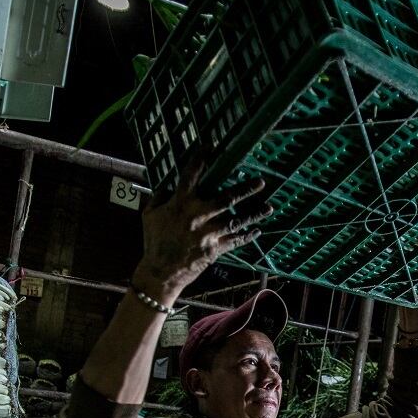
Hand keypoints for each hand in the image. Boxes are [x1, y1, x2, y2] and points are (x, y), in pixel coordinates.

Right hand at [135, 160, 272, 301]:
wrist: (161, 272)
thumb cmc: (154, 242)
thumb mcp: (149, 215)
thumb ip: (159, 197)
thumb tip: (168, 186)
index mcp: (180, 203)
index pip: (191, 175)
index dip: (201, 158)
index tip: (211, 146)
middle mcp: (197, 216)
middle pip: (226, 198)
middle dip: (245, 190)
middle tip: (260, 182)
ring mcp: (208, 233)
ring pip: (236, 221)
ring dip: (254, 214)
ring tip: (268, 208)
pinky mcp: (214, 249)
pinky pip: (234, 241)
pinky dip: (246, 236)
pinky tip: (257, 231)